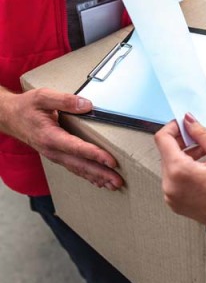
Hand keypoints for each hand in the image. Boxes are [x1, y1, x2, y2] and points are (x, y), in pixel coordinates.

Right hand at [1, 88, 122, 190]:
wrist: (9, 117)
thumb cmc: (26, 107)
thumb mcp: (42, 97)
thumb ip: (65, 100)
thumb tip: (87, 105)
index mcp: (50, 136)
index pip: (77, 148)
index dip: (95, 155)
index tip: (111, 161)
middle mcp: (53, 150)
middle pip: (81, 165)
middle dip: (101, 174)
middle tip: (118, 181)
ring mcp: (55, 156)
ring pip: (79, 170)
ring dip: (97, 178)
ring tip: (114, 185)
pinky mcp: (57, 156)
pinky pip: (75, 169)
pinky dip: (88, 176)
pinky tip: (100, 181)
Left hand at [155, 113, 205, 237]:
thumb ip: (201, 134)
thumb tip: (189, 120)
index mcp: (179, 171)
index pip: (162, 139)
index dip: (173, 127)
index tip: (185, 124)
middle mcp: (169, 185)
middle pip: (166, 152)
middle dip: (181, 140)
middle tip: (199, 137)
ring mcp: (170, 196)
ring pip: (170, 164)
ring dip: (184, 154)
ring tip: (204, 152)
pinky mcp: (175, 203)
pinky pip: (174, 178)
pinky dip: (184, 169)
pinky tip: (202, 167)